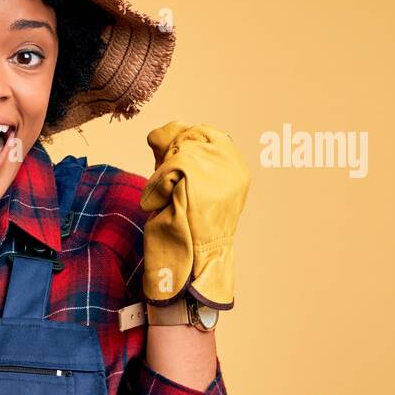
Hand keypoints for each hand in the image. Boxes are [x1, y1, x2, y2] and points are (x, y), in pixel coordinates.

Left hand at [140, 122, 249, 308]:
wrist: (194, 262)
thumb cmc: (187, 230)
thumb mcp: (186, 189)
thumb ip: (177, 159)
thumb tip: (159, 132)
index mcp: (237, 171)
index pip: (209, 134)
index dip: (184, 141)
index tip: (169, 162)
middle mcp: (234, 168)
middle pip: (190, 139)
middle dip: (170, 158)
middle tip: (167, 187)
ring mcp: (219, 172)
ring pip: (178, 151)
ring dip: (163, 175)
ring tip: (166, 201)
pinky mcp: (200, 178)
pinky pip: (169, 166)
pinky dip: (157, 184)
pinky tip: (160, 203)